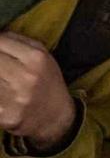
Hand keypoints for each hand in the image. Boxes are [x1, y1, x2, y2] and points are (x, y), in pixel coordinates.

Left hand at [0, 32, 75, 150]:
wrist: (56, 116)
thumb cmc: (47, 81)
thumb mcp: (43, 56)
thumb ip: (17, 41)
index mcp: (35, 59)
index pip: (0, 42)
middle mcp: (25, 78)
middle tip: (1, 66)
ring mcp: (13, 99)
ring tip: (3, 79)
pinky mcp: (4, 116)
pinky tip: (2, 93)